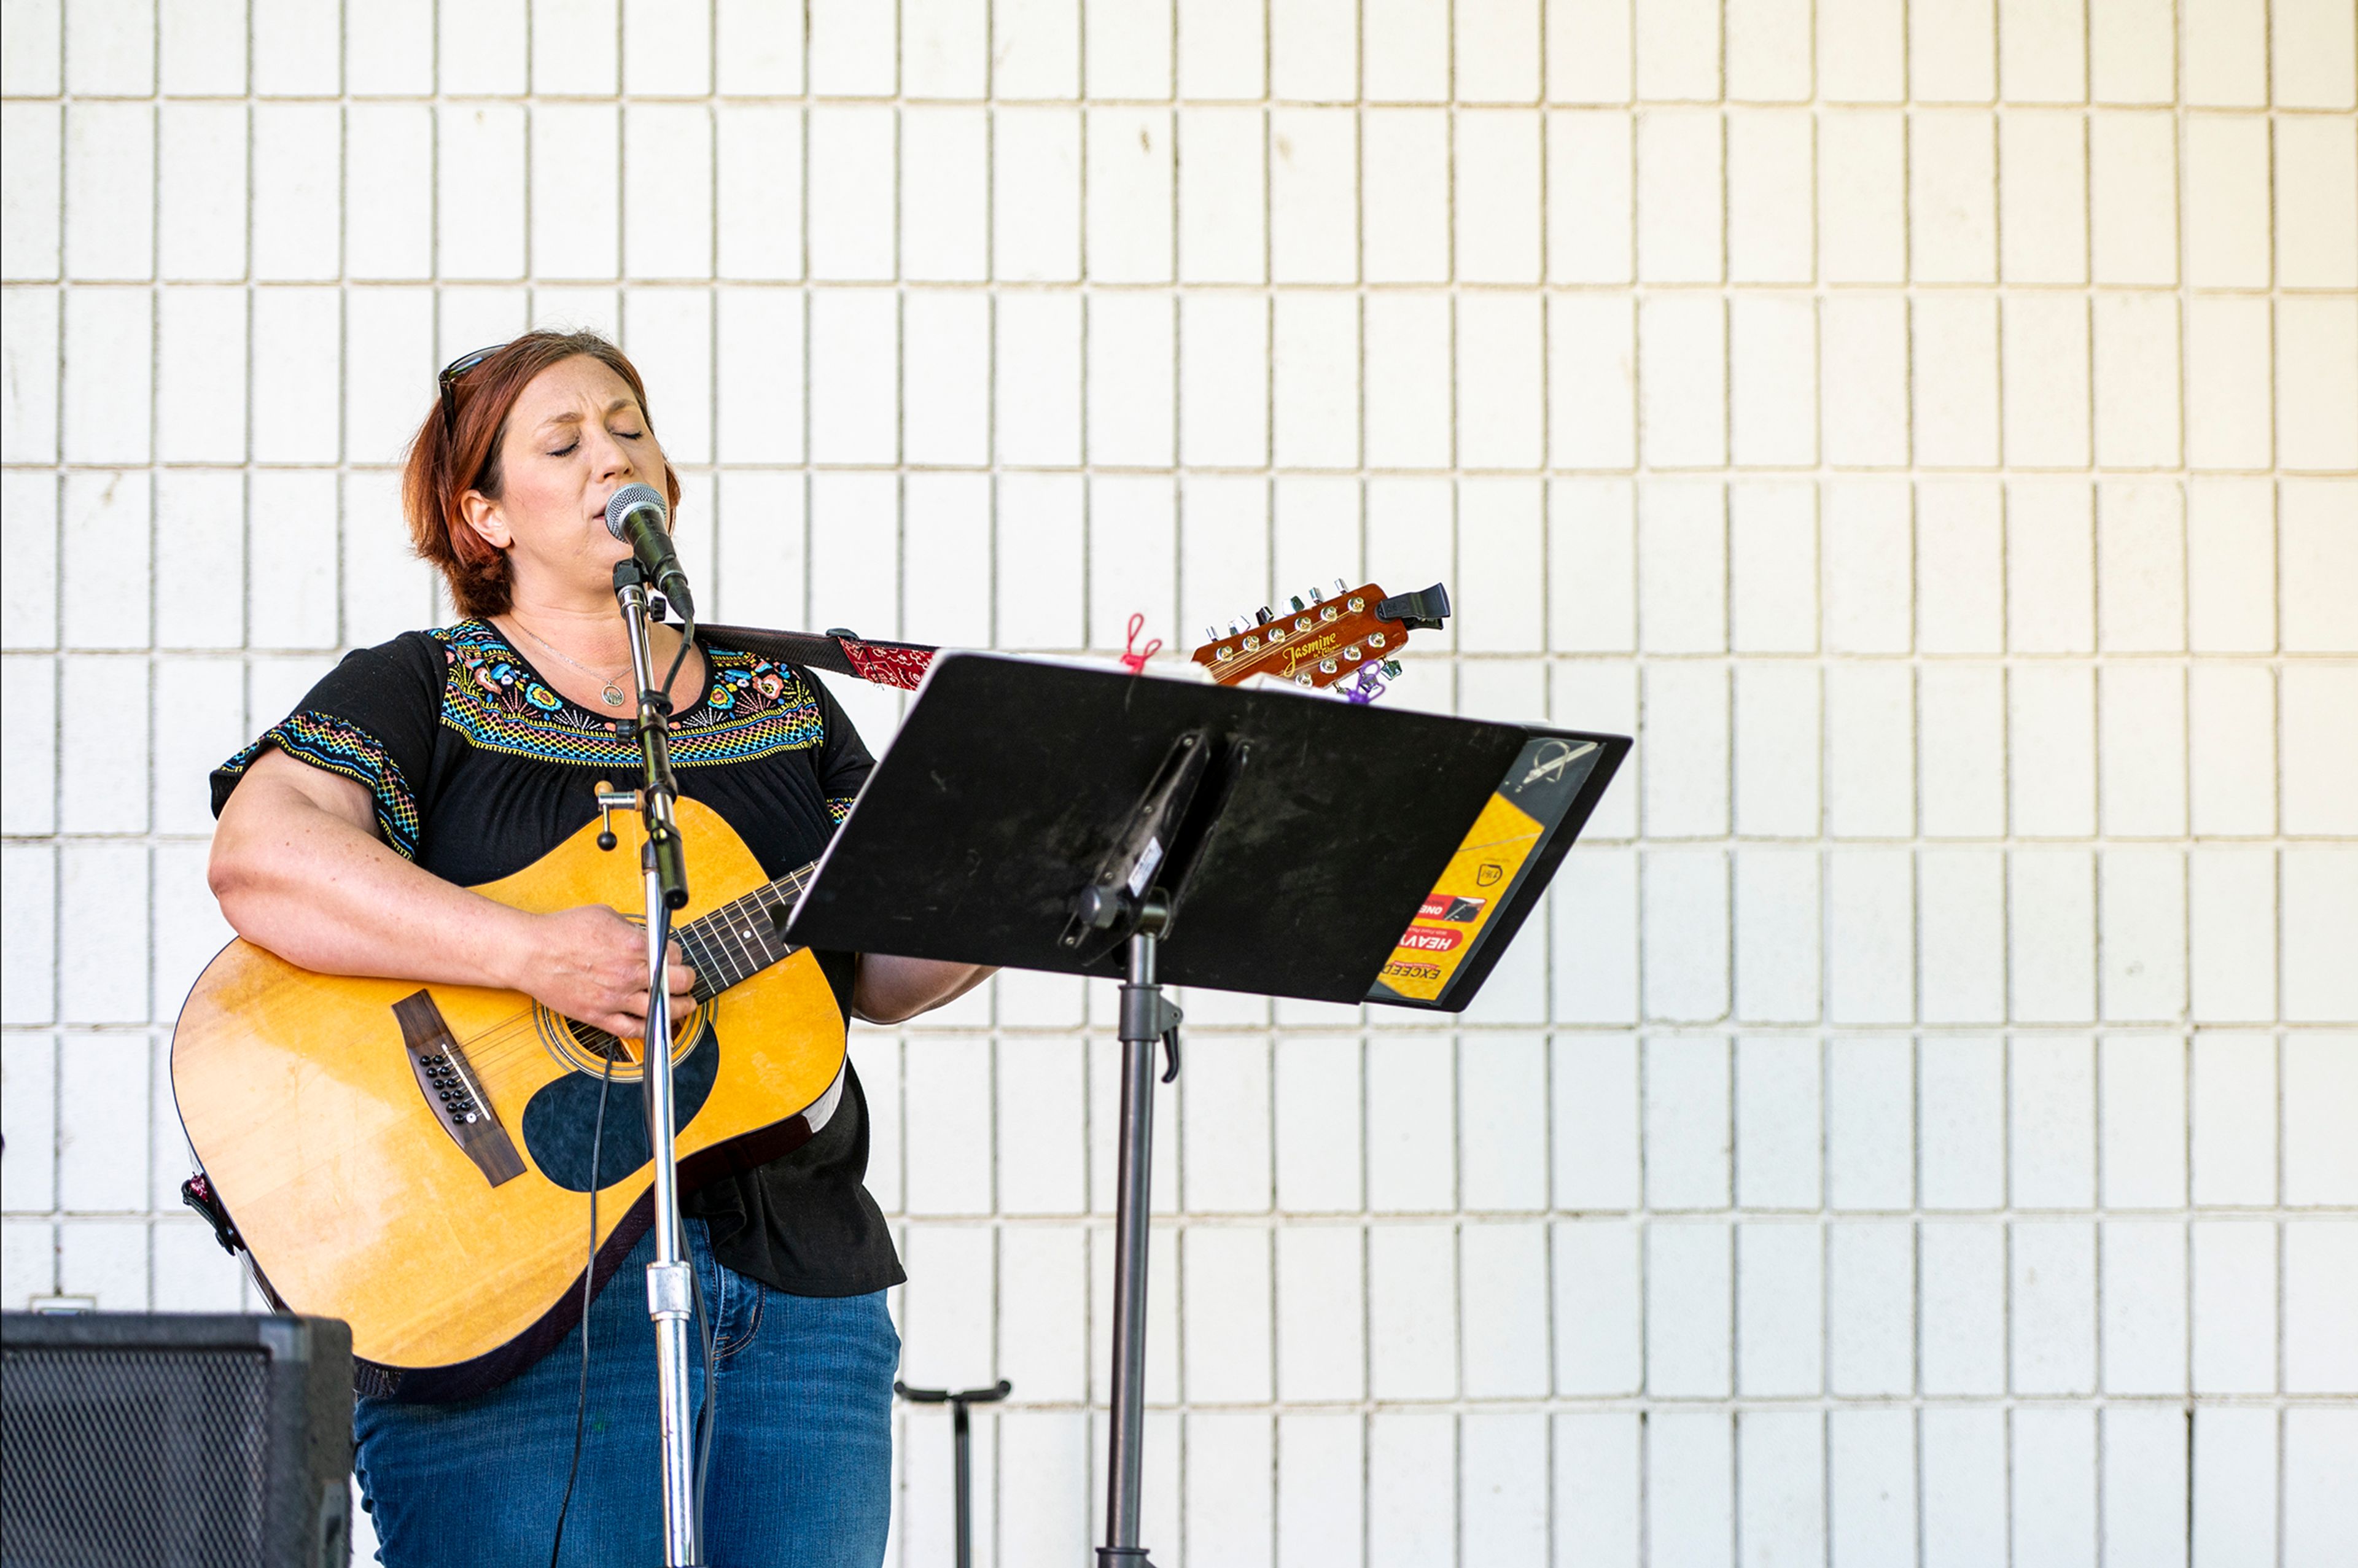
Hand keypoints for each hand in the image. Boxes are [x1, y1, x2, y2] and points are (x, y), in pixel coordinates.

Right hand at [519, 905, 697, 1042]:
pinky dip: (650, 1029)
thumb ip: (632, 928)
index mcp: (633, 945)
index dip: (677, 955)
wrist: (531, 953)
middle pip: (678, 982)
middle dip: (687, 980)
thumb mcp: (605, 915)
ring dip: (680, 1008)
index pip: (673, 953)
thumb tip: (647, 936)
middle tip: (687, 980)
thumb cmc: (562, 931)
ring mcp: (615, 997)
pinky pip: (632, 1029)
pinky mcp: (598, 1015)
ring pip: (662, 1010)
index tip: (673, 957)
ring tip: (685, 1006)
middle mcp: (628, 973)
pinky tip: (657, 1024)